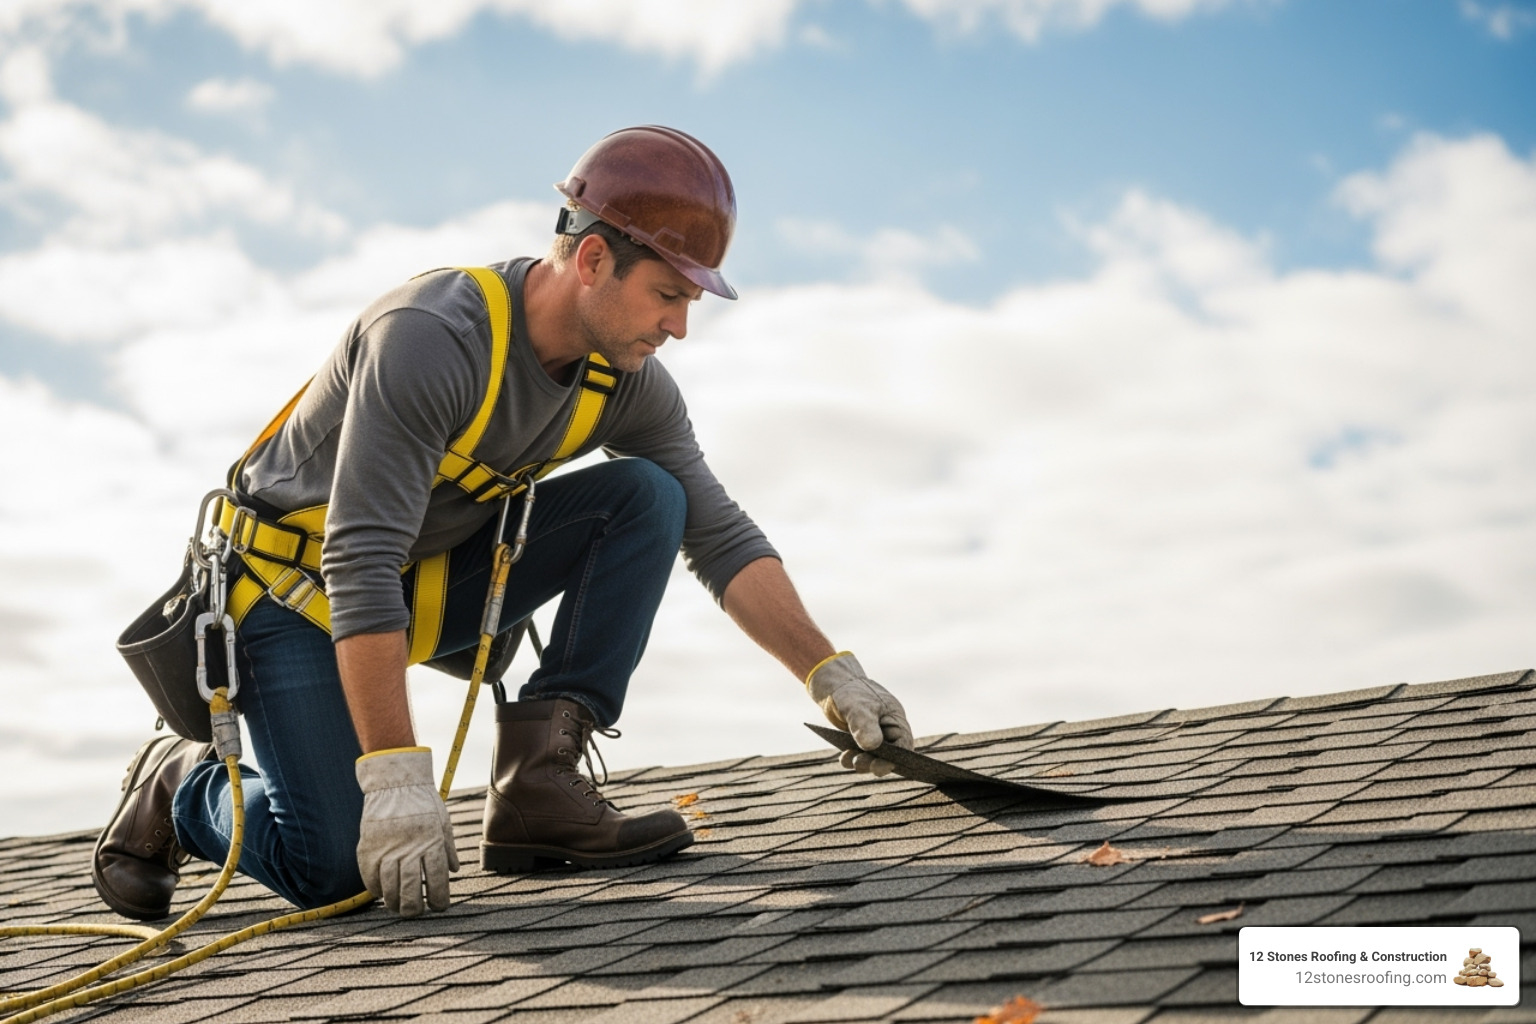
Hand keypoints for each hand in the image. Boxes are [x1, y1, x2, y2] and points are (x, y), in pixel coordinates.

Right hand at [355, 747, 458, 916]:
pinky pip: (369, 876)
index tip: (439, 907)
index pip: (436, 878)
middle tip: (416, 912)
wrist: (395, 783)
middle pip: (410, 887)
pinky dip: (375, 889)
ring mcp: (386, 847)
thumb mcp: (443, 822)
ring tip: (399, 907)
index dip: (438, 898)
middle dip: (414, 907)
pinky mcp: (368, 847)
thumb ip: (448, 848)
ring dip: (394, 902)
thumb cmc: (423, 802)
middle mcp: (408, 847)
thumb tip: (453, 872)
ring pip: (388, 886)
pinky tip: (382, 893)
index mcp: (431, 841)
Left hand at [805, 653, 913, 775]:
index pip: (903, 744)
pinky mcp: (859, 741)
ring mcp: (873, 736)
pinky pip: (859, 755)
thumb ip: (865, 725)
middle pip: (888, 755)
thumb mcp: (858, 707)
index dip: (895, 759)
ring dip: (862, 762)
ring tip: (849, 760)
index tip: (880, 767)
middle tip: (860, 764)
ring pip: (872, 757)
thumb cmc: (851, 692)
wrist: (834, 685)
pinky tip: (844, 758)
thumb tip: (873, 747)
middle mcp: (887, 731)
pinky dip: (852, 758)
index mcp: (896, 720)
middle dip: (875, 762)